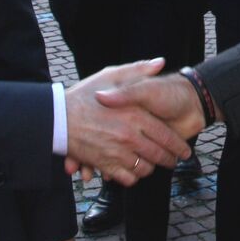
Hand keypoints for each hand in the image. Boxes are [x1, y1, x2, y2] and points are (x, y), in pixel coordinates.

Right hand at [64, 59, 191, 185]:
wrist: (55, 115)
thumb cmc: (85, 93)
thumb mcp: (112, 74)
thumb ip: (138, 70)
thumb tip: (159, 62)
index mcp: (135, 115)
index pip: (165, 136)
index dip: (177, 146)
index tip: (184, 152)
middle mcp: (129, 135)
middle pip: (158, 156)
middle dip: (169, 161)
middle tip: (173, 161)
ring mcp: (117, 152)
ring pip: (144, 169)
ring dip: (149, 168)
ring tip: (152, 165)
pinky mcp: (105, 164)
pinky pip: (126, 178)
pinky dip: (131, 177)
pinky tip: (132, 170)